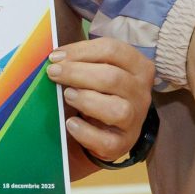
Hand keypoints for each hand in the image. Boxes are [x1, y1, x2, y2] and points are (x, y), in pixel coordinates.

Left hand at [52, 36, 154, 166]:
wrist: (112, 129)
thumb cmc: (103, 92)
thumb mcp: (100, 71)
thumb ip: (85, 61)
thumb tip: (57, 58)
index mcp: (139, 67)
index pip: (113, 50)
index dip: (81, 51)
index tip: (55, 57)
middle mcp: (141, 93)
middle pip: (113, 77)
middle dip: (77, 73)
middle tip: (53, 73)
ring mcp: (135, 120)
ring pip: (117, 109)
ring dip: (87, 100)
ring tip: (67, 96)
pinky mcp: (123, 143)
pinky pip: (105, 140)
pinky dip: (84, 132)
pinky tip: (71, 123)